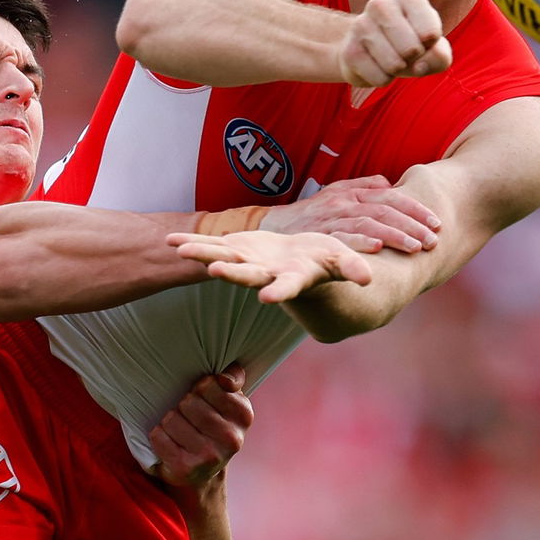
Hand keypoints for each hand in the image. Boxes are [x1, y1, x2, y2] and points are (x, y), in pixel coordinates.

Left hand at [149, 365, 251, 486]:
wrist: (203, 474)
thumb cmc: (212, 428)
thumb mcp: (228, 402)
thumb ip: (232, 379)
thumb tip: (227, 378)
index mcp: (243, 416)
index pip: (208, 384)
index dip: (199, 389)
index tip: (203, 400)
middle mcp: (231, 438)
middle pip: (188, 401)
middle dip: (183, 406)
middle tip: (189, 419)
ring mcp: (209, 455)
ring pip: (171, 418)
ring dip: (169, 422)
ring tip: (179, 432)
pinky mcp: (185, 468)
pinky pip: (158, 436)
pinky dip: (158, 436)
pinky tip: (169, 444)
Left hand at [168, 229, 371, 302]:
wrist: (304, 261)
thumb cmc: (327, 261)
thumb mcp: (343, 262)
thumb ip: (352, 270)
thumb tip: (369, 278)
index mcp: (292, 279)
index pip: (286, 287)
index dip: (279, 292)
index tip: (268, 297)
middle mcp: (265, 275)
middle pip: (247, 275)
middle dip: (231, 273)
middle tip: (215, 271)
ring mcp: (247, 264)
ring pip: (222, 259)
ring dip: (201, 255)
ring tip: (179, 249)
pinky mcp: (235, 251)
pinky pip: (211, 246)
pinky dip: (192, 243)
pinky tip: (170, 242)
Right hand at [260, 175, 439, 251]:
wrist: (273, 226)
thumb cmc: (310, 213)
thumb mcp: (336, 193)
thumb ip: (363, 186)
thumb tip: (389, 183)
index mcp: (351, 192)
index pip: (390, 197)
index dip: (415, 209)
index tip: (436, 223)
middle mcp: (343, 203)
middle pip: (384, 210)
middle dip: (412, 225)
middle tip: (433, 239)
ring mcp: (331, 219)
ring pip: (368, 223)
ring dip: (394, 235)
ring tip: (416, 247)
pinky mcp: (319, 235)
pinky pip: (342, 237)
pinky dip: (360, 240)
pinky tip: (378, 247)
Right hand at [338, 0, 451, 87]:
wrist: (369, 50)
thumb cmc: (410, 45)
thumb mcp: (434, 48)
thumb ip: (440, 56)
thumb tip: (418, 66)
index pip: (431, 33)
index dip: (430, 46)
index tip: (422, 39)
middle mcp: (381, 5)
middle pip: (412, 49)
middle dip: (413, 59)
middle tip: (405, 51)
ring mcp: (361, 26)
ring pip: (394, 65)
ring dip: (398, 70)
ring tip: (390, 58)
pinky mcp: (349, 51)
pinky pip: (379, 78)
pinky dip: (383, 79)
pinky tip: (376, 66)